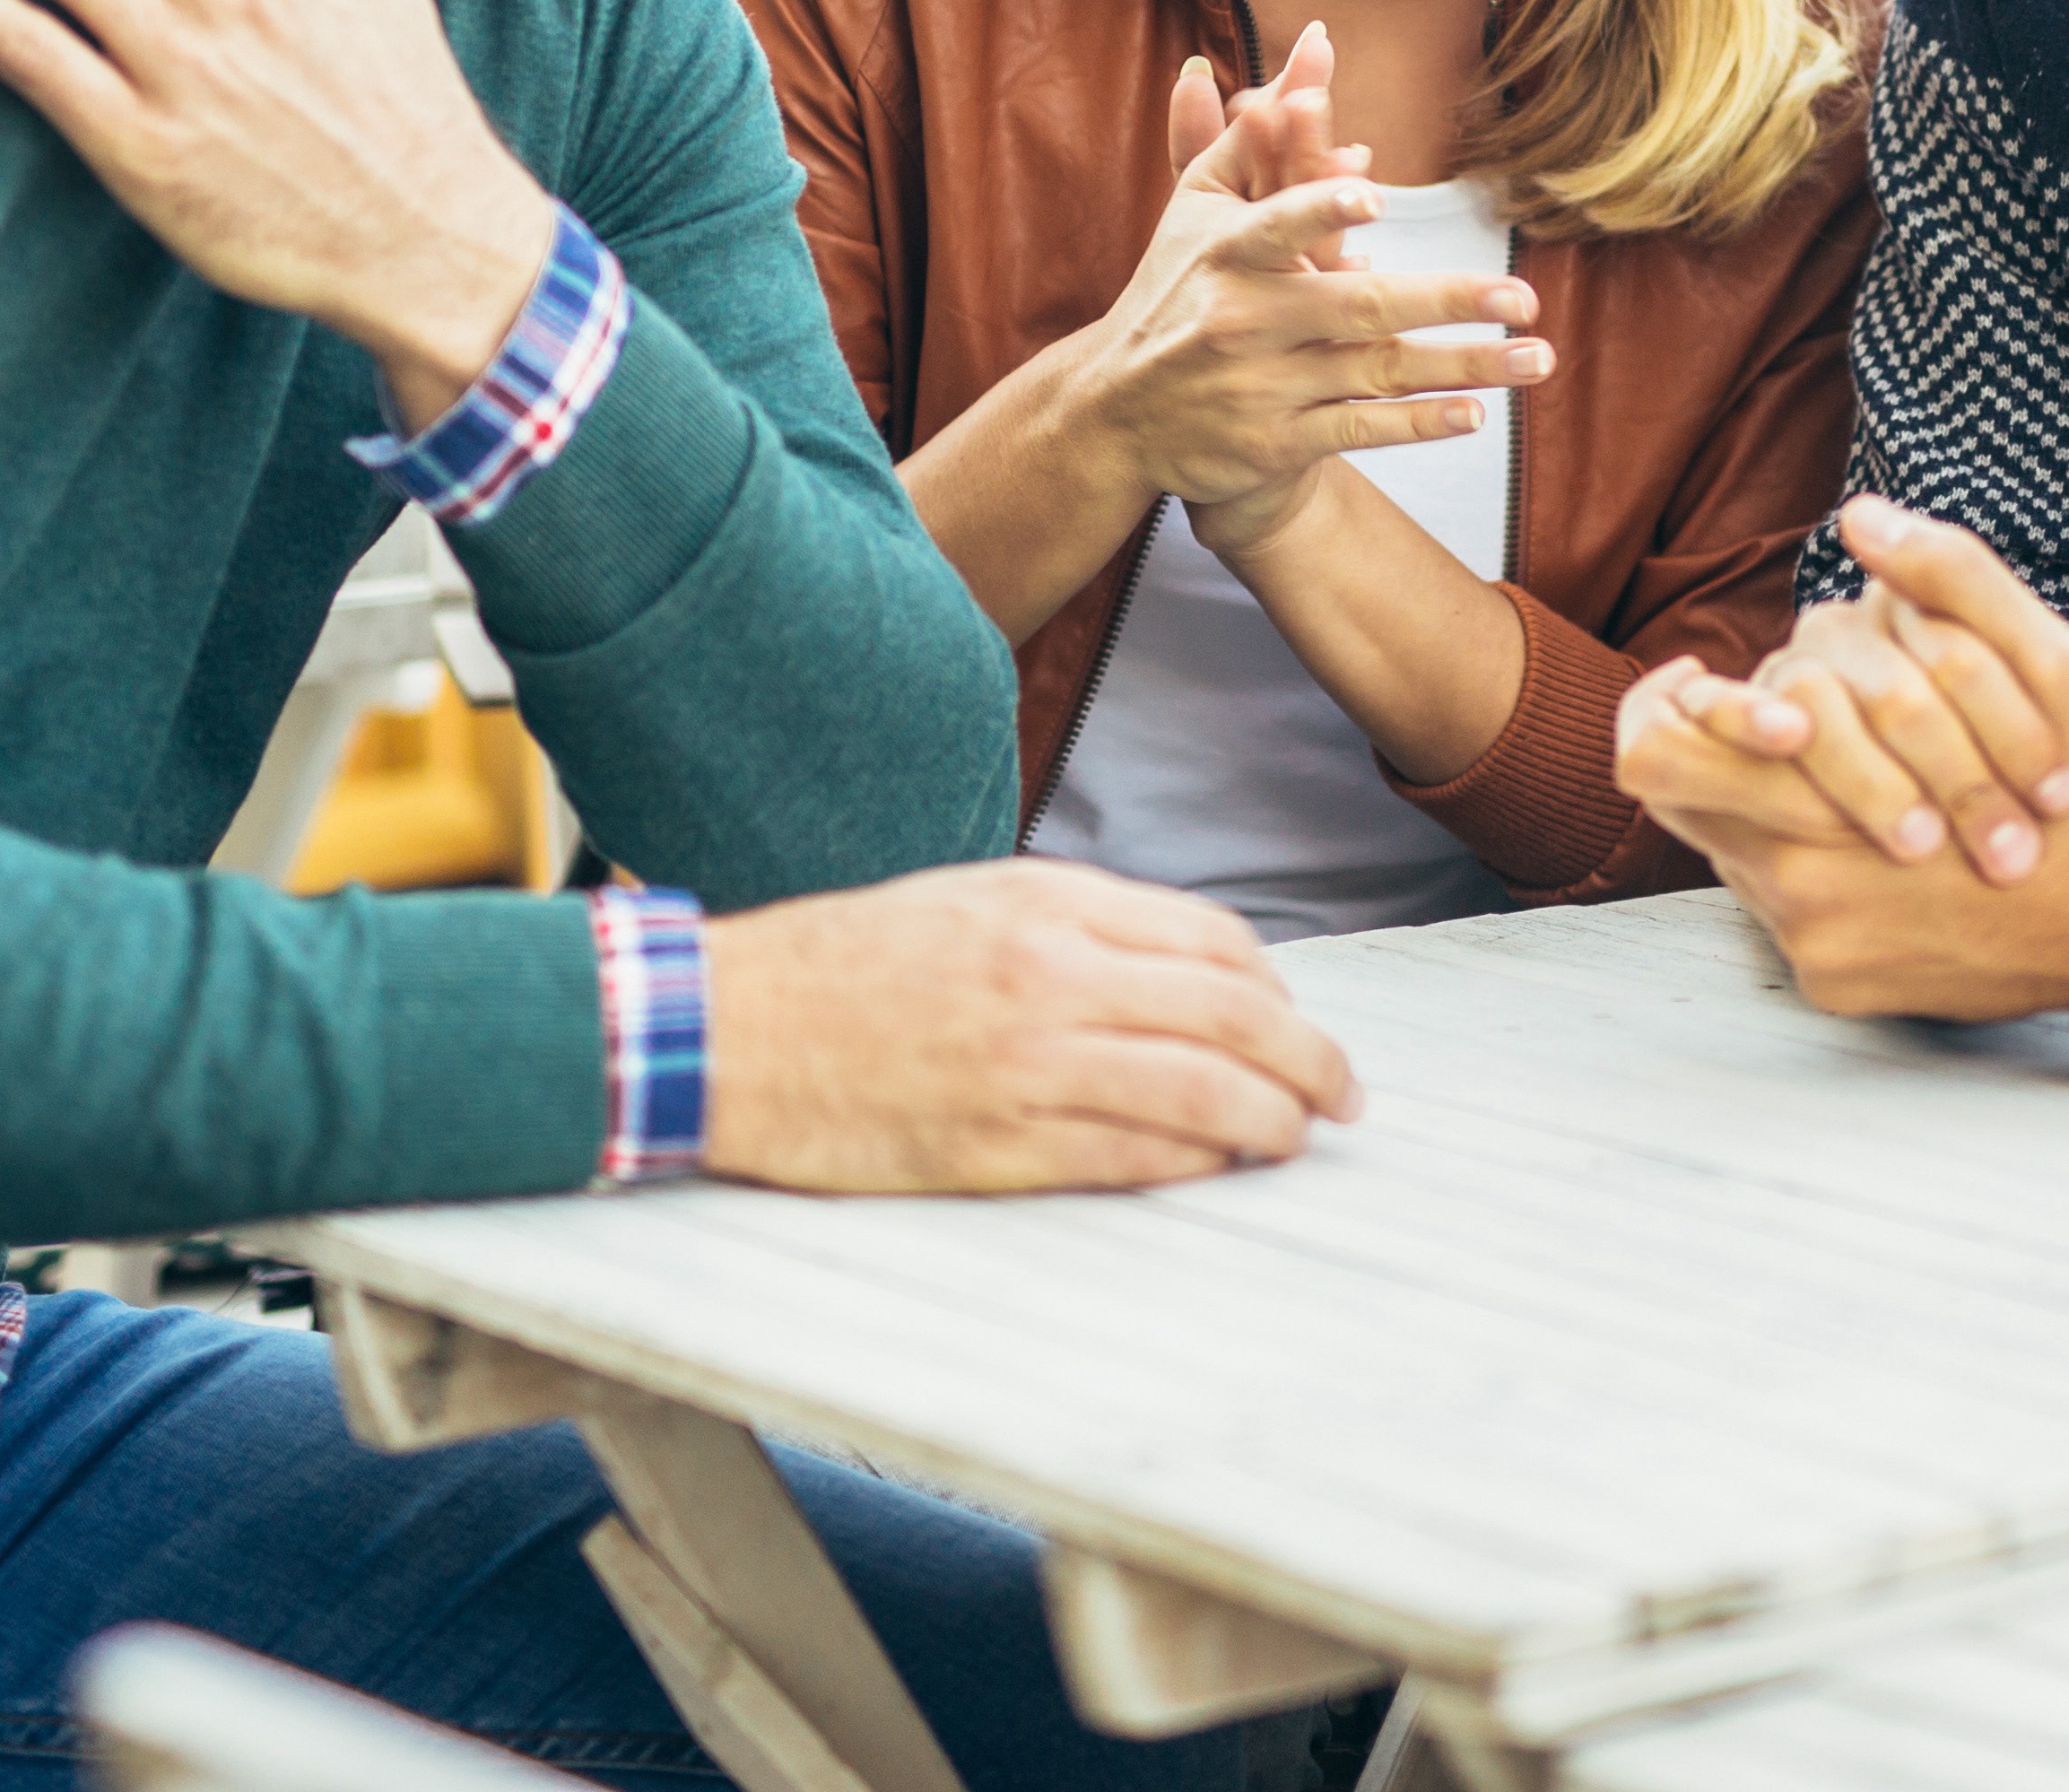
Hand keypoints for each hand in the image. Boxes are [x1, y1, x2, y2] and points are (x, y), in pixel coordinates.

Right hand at [696, 860, 1363, 1192]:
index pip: (1214, 942)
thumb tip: (1182, 973)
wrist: (725, 1031)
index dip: (1277, 989)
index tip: (1295, 1021)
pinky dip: (1191, 1165)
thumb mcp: (967, 899)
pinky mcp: (997, 1145)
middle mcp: (1051, 974)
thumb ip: (1075, 924)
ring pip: (1203, 1093)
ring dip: (1271, 1121)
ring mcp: (1029, 1064)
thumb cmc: (841, 964)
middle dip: (1311, 1061)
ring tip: (1295, 1139)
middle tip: (1343, 1095)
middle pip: (1235, 1015)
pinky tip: (1215, 1170)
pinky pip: (1131, 1158)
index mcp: (1046, 902)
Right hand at [1072, 23, 1549, 560]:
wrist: (1119, 414)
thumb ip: (1260, 127)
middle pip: (1357, 306)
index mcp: (1223, 254)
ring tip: (1536, 356)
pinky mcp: (1274, 442)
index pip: (1276, 225)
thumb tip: (1317, 43)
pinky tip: (1475, 414)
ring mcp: (1262, 387)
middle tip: (1519, 294)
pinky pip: (1359, 429)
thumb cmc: (1176, 288)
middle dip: (1444, 299)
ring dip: (1462, 367)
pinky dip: (1416, 423)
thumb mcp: (1200, 206)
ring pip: (1376, 372)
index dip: (1320, 208)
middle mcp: (1242, 320)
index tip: (1372, 191)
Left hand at [1618, 506, 2068, 1017]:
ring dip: (1768, 812)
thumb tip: (1861, 517)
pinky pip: (1779, 919)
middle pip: (1680, 805)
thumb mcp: (2044, 661)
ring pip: (1731, 856)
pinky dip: (1814, 877)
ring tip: (1835, 774)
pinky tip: (1876, 849)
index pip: (1658, 752)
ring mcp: (1814, 941)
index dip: (1667, 710)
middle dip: (1715, 753)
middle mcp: (1804, 879)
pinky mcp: (1834, 986)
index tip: (1696, 680)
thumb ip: (1953, 575)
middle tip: (1767, 719)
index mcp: (1832, 789)